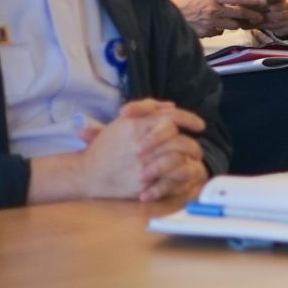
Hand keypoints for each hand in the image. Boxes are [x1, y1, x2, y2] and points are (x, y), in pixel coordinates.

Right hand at [68, 100, 209, 201]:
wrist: (87, 173)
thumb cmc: (105, 147)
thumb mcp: (123, 123)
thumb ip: (148, 110)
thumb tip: (171, 106)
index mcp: (137, 124)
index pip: (172, 117)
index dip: (190, 119)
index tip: (201, 125)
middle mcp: (142, 142)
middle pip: (180, 139)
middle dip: (193, 144)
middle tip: (197, 149)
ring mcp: (144, 162)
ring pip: (179, 158)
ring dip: (190, 160)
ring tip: (193, 162)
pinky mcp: (144, 181)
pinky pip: (171, 177)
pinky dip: (181, 175)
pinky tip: (184, 175)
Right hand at [172, 0, 267, 37]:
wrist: (170, 13)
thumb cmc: (186, 1)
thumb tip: (233, 4)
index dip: (253, 0)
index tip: (264, 2)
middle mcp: (214, 10)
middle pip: (239, 13)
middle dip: (252, 15)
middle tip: (260, 17)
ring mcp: (211, 22)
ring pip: (232, 25)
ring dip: (236, 24)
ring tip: (238, 22)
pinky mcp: (207, 33)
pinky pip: (219, 32)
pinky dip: (219, 30)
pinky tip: (213, 26)